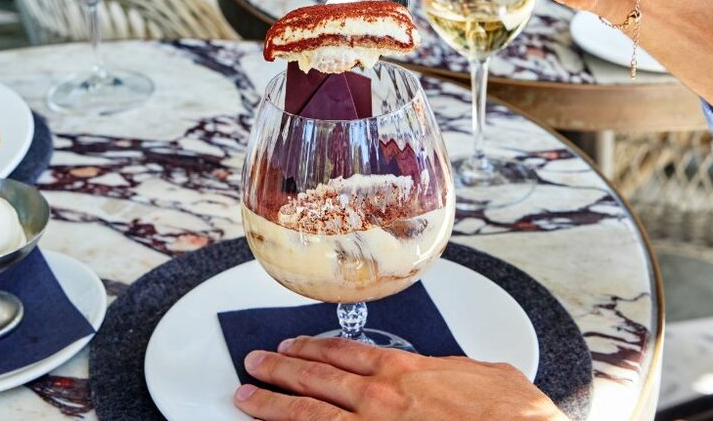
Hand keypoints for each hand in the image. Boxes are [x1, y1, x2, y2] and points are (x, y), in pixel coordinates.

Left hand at [233, 336, 566, 419]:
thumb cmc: (514, 416)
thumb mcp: (487, 376)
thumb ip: (454, 370)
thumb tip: (453, 372)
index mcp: (405, 372)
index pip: (344, 354)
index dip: (312, 350)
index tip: (292, 347)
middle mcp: (380, 400)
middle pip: (315, 380)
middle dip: (279, 371)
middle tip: (252, 364)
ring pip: (308, 414)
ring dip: (272, 404)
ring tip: (246, 397)